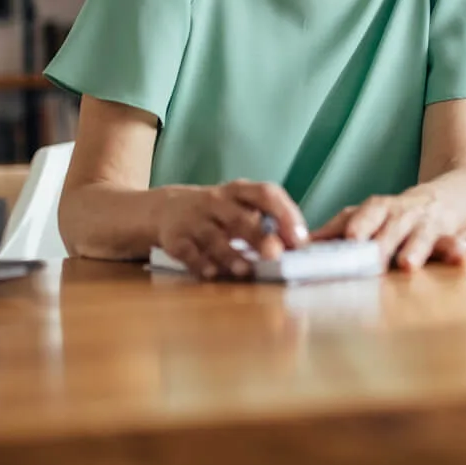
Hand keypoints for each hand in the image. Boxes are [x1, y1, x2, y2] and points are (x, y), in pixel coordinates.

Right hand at [156, 180, 306, 279]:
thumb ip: (268, 221)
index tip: (300, 239)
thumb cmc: (217, 211)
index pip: (265, 194)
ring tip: (244, 269)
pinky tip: (212, 273)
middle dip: (258, 236)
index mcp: (239, 191)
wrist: (166, 208)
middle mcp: (217, 202)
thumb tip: (299, 246)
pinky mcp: (175, 239)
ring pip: (213, 236)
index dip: (285, 214)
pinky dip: (199, 262)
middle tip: (275, 253)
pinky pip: (187, 251)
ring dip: (230, 254)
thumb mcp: (241, 206)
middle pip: (240, 217)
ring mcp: (194, 220)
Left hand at [313, 188, 464, 270]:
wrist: (449, 195)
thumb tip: (298, 246)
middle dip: (378, 240)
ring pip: (418, 234)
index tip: (344, 240)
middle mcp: (399, 214)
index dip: (350, 228)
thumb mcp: (368, 217)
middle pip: (387, 224)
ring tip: (406, 265)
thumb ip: (336, 231)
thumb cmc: (398, 215)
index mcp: (375, 210)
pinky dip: (455, 252)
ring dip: (413, 248)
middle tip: (370, 256)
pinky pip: (452, 243)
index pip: (359, 217)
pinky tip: (460, 261)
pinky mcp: (447, 234)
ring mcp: (423, 223)